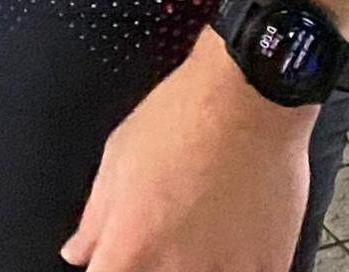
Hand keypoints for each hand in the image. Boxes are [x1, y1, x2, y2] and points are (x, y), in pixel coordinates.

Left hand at [62, 37, 315, 271]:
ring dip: (199, 269)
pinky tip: (236, 246)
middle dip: (153, 267)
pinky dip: (241, 269)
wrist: (250, 95)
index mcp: (130, 247)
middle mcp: (174, 269)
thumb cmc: (184, 115)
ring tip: (203, 239)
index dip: (112, 269)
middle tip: (165, 240)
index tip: (120, 261)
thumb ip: (96, 216)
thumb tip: (80, 249)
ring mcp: (224, 271)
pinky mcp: (268, 266)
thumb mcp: (118, 156)